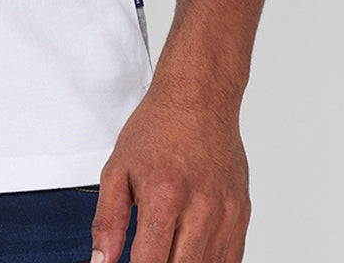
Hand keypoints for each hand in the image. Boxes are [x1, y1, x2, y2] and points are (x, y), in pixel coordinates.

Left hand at [91, 82, 250, 262]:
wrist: (198, 97)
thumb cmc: (157, 128)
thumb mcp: (117, 168)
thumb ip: (107, 220)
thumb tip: (102, 262)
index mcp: (164, 196)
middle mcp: (201, 208)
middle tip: (149, 254)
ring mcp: (226, 213)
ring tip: (168, 250)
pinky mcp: (242, 214)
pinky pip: (231, 260)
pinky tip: (191, 253)